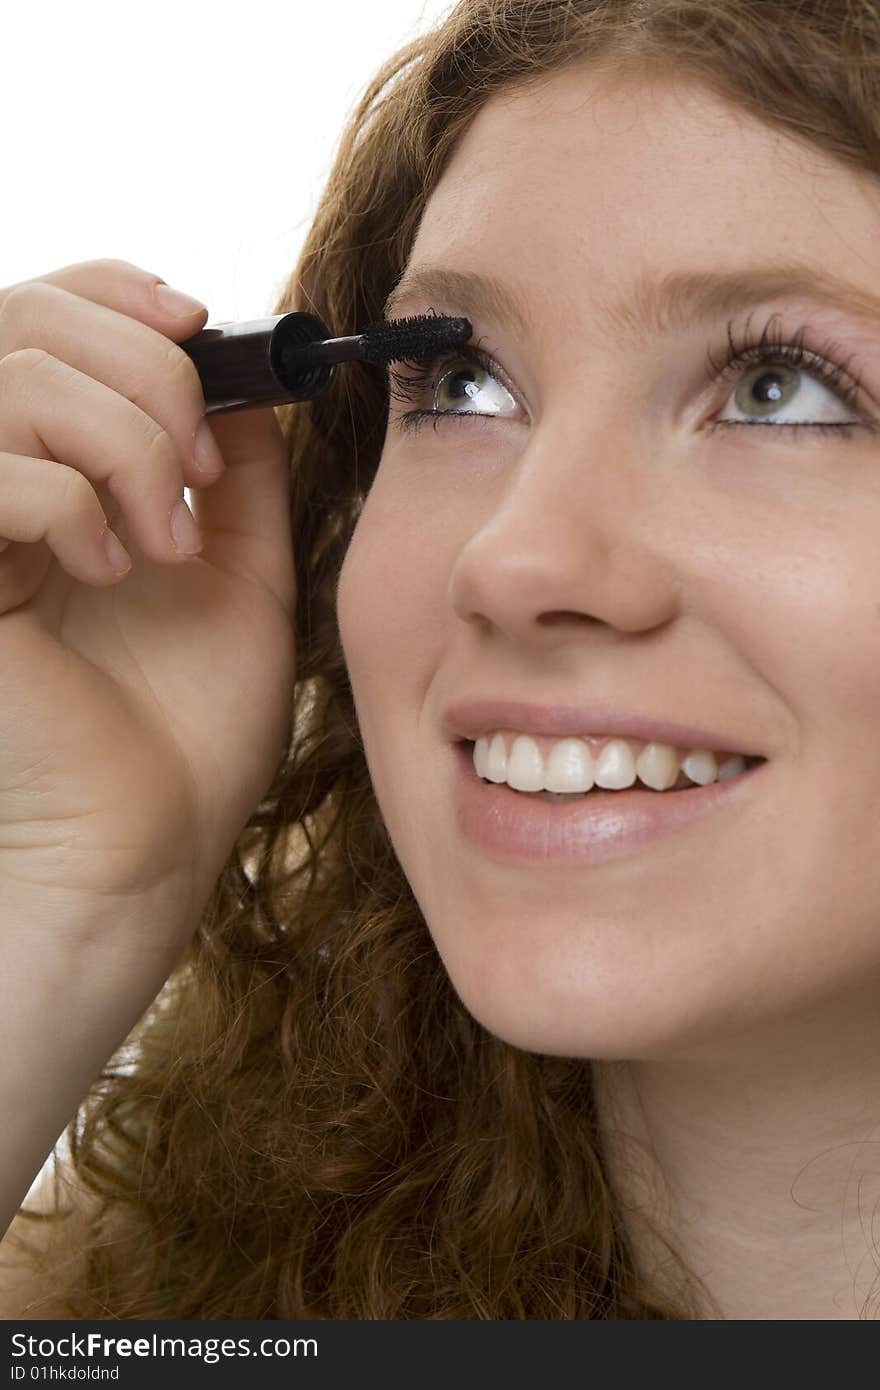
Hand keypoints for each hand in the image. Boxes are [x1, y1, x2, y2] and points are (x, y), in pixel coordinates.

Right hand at [0, 259, 295, 959]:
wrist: (144, 845)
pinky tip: (109, 570)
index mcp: (49, 472)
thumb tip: (244, 373)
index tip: (200, 331)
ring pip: (11, 376)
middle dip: (147, 372)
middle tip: (198, 470)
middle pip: (27, 319)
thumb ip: (235, 468)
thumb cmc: (185, 730)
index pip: (46, 316)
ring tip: (164, 542)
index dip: (121, 295)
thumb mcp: (239, 572)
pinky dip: (70, 501)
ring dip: (122, 443)